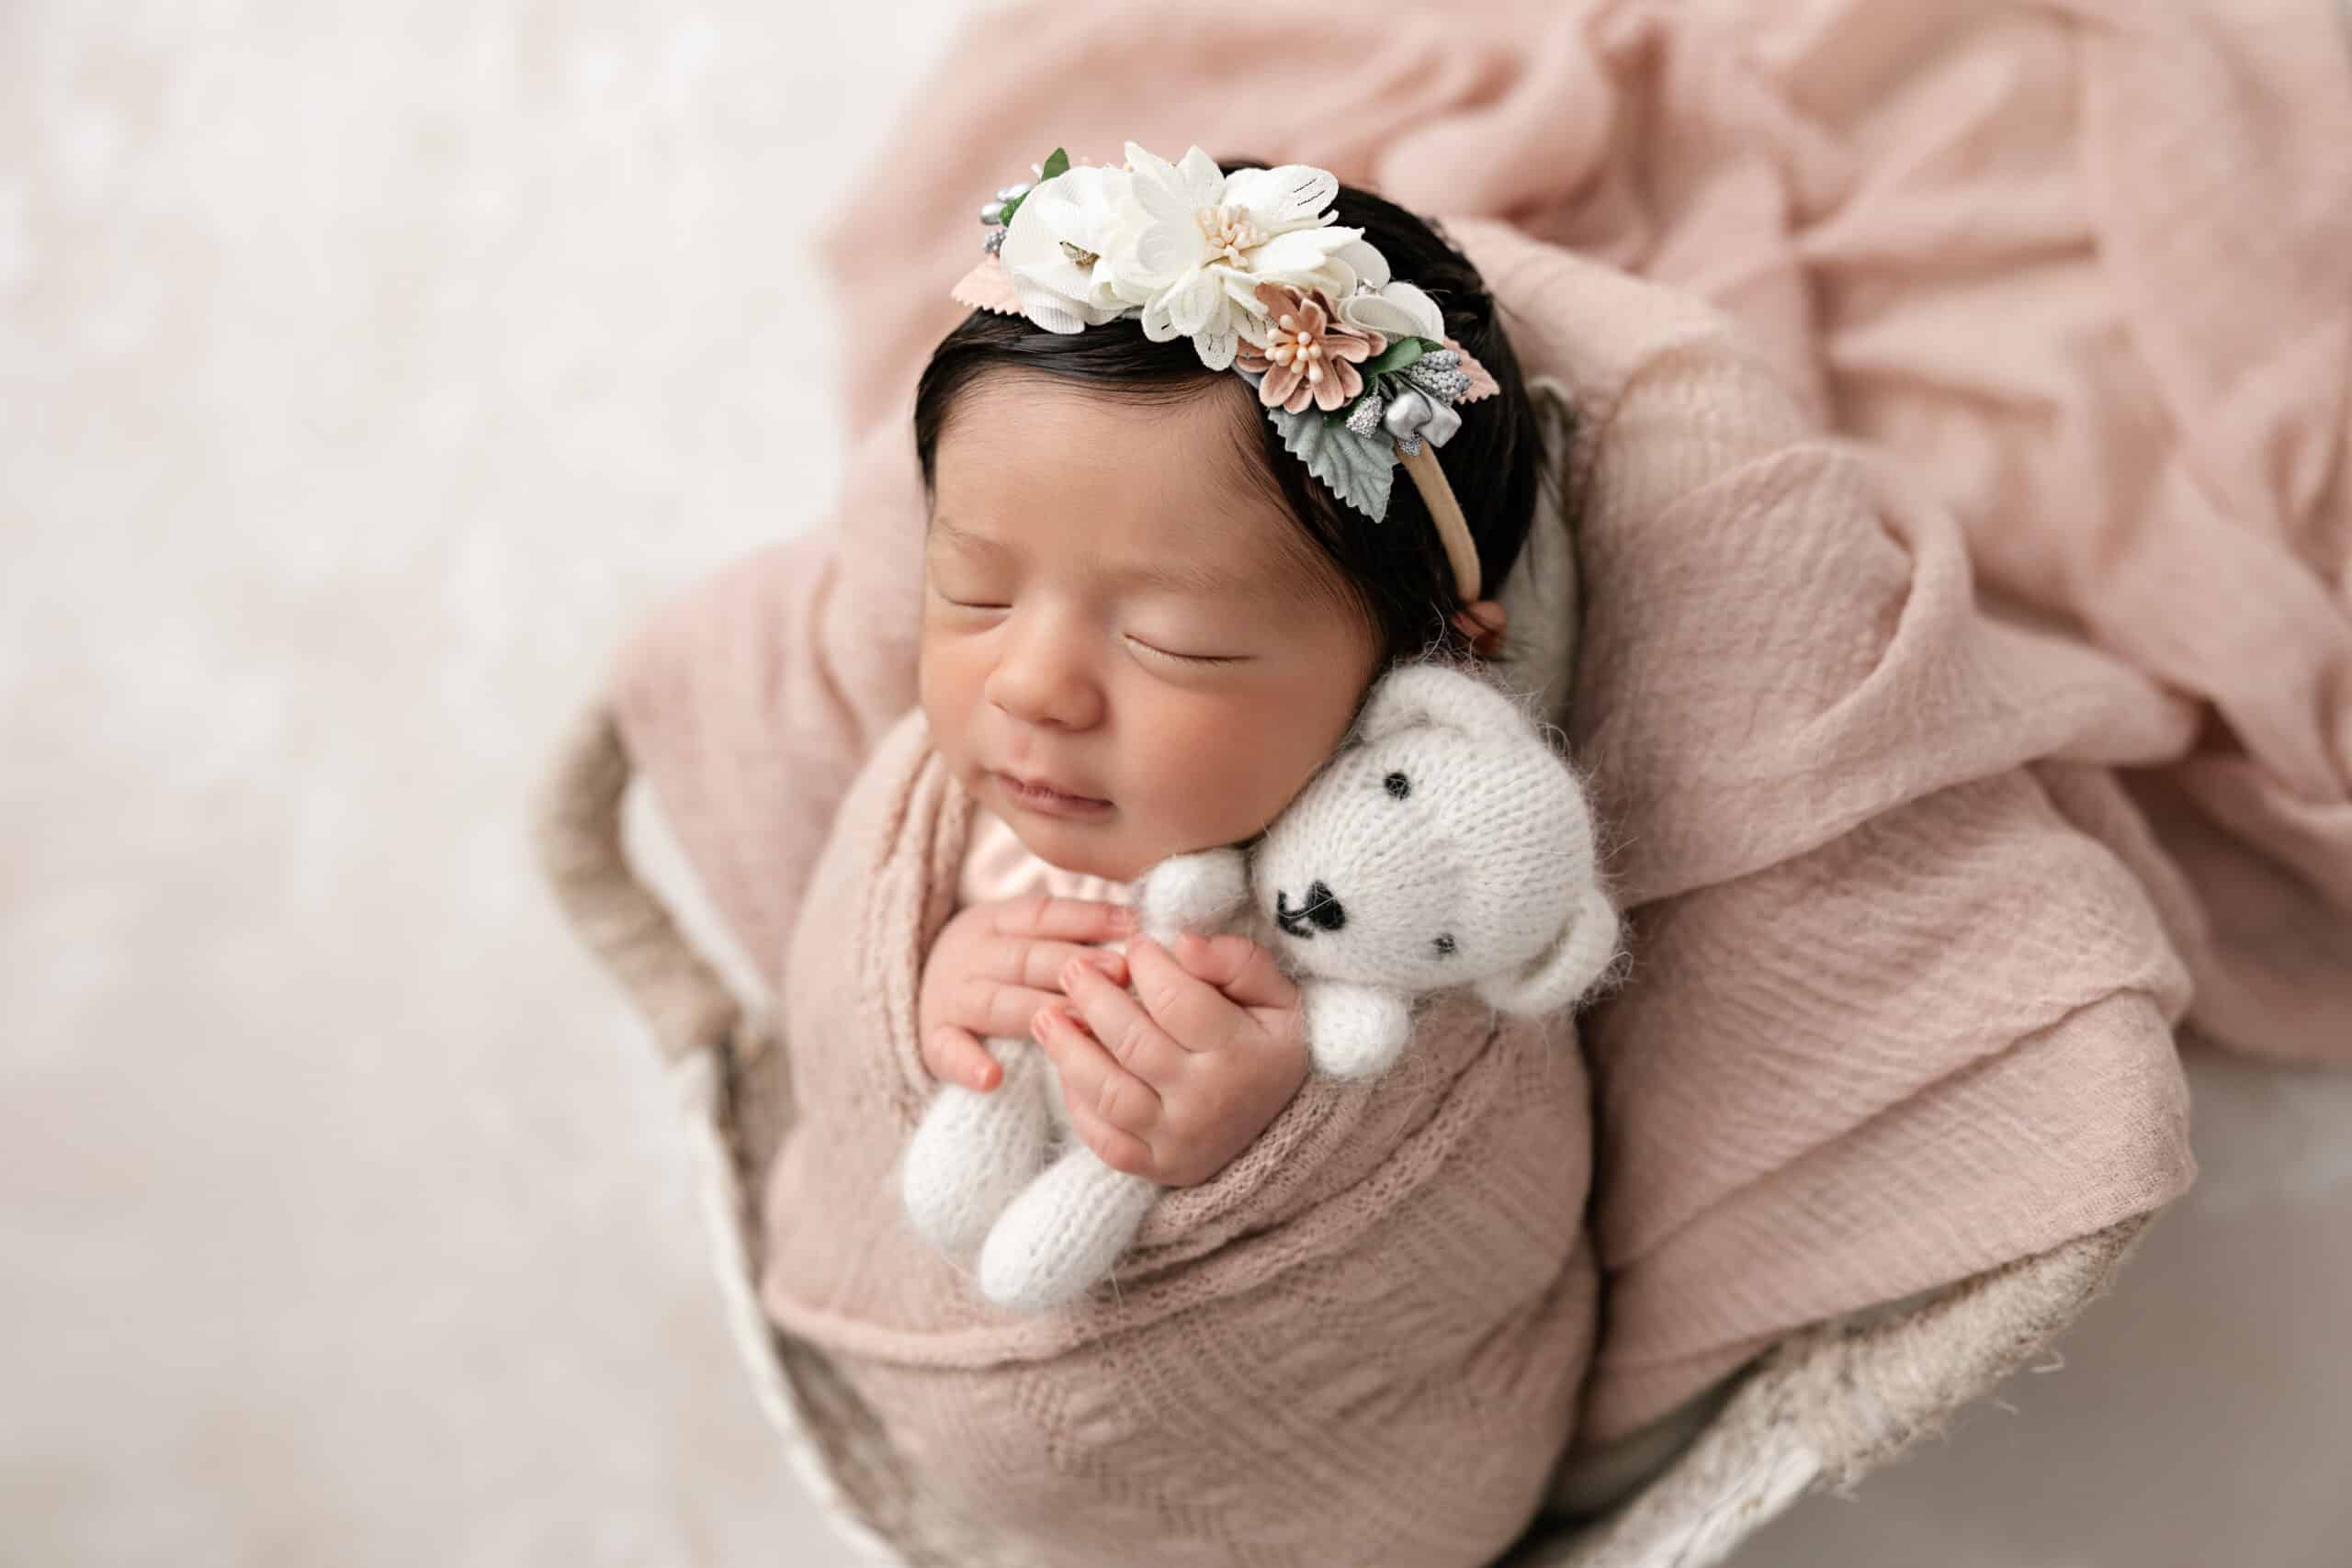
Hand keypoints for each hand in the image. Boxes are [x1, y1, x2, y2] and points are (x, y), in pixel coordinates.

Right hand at [918, 895, 1134, 1092]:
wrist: (912, 983)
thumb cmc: (996, 964)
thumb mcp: (1020, 934)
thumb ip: (1068, 933)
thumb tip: (1139, 928)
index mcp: (994, 922)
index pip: (1043, 915)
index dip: (1088, 918)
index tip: (1133, 926)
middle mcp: (971, 956)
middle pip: (1026, 959)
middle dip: (1075, 965)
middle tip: (1121, 972)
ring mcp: (951, 998)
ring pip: (997, 1004)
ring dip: (1040, 1011)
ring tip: (1082, 1022)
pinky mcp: (933, 1040)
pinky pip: (947, 1052)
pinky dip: (967, 1065)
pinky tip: (993, 1079)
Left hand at [1033, 933, 1309, 1187]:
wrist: (1286, 1125)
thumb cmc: (1271, 1045)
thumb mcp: (1279, 997)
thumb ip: (1238, 962)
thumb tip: (1183, 943)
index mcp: (1240, 1054)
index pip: (1176, 1001)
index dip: (1146, 965)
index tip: (1135, 945)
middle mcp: (1207, 1102)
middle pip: (1133, 1042)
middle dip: (1093, 998)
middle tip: (1073, 968)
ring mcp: (1178, 1140)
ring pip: (1108, 1092)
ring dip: (1068, 1050)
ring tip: (1046, 1015)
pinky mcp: (1157, 1166)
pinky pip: (1103, 1139)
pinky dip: (1077, 1104)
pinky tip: (1065, 1067)